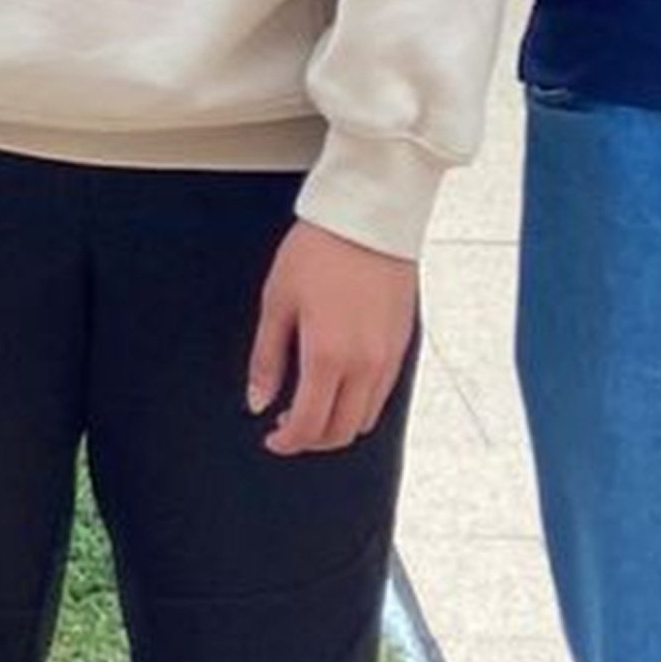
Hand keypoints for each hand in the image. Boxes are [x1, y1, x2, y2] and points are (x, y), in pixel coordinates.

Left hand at [245, 221, 415, 453]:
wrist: (368, 219)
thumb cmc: (319, 251)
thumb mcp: (277, 301)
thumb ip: (267, 358)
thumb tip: (259, 400)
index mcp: (327, 356)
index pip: (310, 426)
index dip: (288, 442)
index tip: (273, 439)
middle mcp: (364, 365)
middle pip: (340, 432)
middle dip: (312, 440)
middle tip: (288, 426)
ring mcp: (387, 358)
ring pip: (365, 419)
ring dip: (337, 424)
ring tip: (312, 405)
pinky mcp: (401, 346)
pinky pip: (382, 395)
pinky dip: (358, 404)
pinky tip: (338, 384)